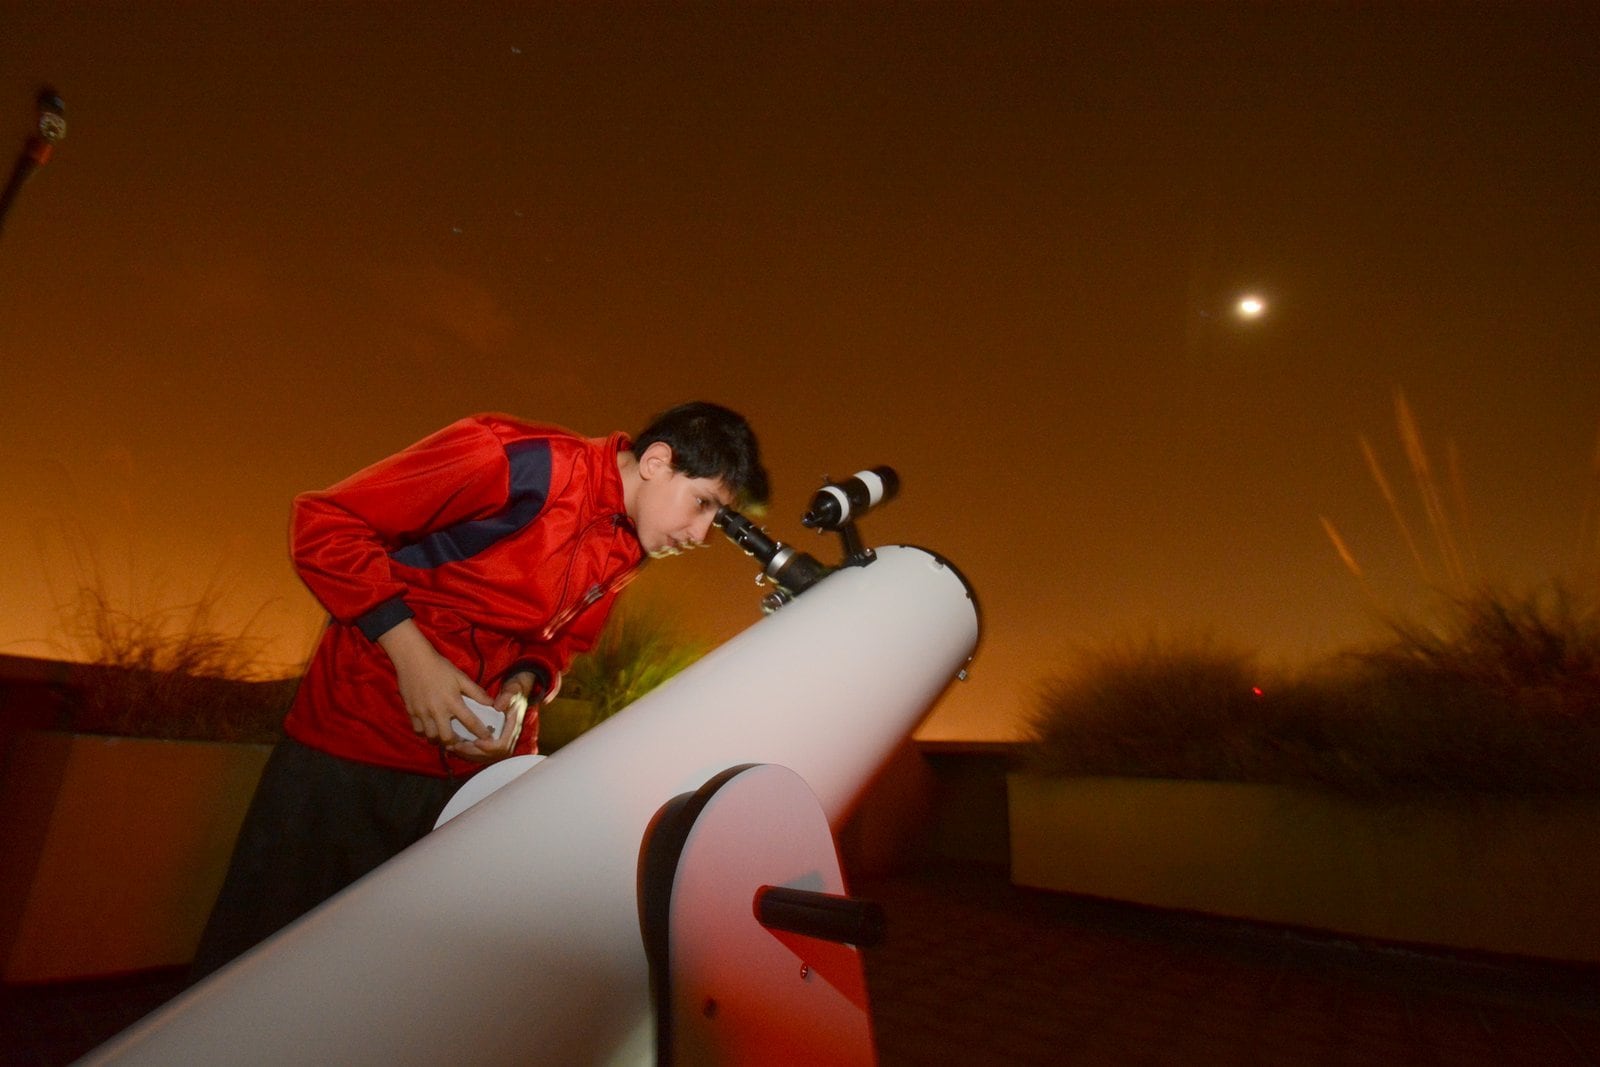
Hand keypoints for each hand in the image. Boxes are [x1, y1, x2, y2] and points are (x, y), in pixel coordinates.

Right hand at [376, 620, 492, 743]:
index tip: (488, 739)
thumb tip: (492, 703)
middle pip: (447, 738)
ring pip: (431, 737)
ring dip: (439, 739)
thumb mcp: (460, 678)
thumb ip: (476, 692)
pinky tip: (430, 729)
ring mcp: (422, 713)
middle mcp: (437, 710)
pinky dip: (425, 733)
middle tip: (460, 741)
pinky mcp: (411, 712)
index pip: (470, 722)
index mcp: (452, 701)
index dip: (481, 733)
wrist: (413, 660)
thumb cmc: (440, 667)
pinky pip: (418, 730)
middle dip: (455, 743)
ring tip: (444, 737)